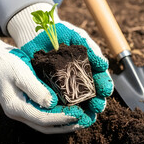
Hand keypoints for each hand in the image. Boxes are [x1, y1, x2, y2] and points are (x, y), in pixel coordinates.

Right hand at [0, 33, 94, 133]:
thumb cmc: (7, 64)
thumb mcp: (21, 73)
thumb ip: (35, 89)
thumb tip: (52, 104)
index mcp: (16, 108)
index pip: (43, 119)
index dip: (62, 118)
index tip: (79, 114)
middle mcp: (19, 114)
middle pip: (46, 127)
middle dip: (67, 126)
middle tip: (86, 121)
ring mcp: (22, 113)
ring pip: (46, 125)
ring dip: (65, 125)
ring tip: (84, 120)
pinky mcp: (27, 108)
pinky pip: (45, 118)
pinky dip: (59, 118)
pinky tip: (73, 113)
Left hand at [8, 3, 113, 123]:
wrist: (38, 29)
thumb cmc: (61, 32)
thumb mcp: (79, 37)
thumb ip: (92, 49)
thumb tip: (103, 65)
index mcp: (89, 68)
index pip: (101, 80)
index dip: (105, 86)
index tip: (106, 91)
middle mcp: (79, 78)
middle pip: (91, 94)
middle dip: (97, 102)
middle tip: (98, 106)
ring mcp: (64, 84)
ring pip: (76, 101)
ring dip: (83, 109)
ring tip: (86, 115)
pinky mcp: (50, 87)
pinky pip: (58, 100)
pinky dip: (63, 108)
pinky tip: (67, 113)